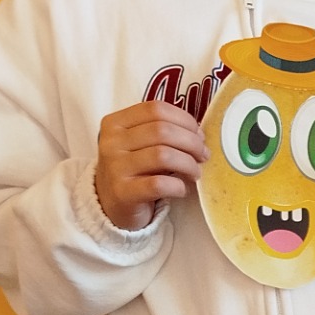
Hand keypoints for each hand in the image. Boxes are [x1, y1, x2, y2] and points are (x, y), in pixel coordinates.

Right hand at [95, 102, 206, 230]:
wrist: (112, 205)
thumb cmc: (135, 170)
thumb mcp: (142, 144)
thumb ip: (164, 132)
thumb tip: (199, 133)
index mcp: (115, 122)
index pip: (156, 109)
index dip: (184, 120)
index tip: (199, 135)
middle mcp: (111, 142)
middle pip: (162, 131)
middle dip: (192, 142)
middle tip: (203, 155)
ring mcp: (115, 167)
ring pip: (163, 155)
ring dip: (188, 164)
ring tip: (196, 173)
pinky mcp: (123, 192)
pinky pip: (159, 184)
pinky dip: (178, 186)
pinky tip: (182, 189)